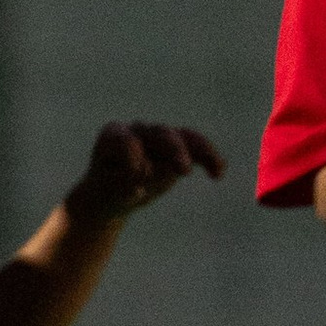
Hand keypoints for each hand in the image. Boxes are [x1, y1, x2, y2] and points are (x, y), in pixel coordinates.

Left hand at [70, 121, 227, 227]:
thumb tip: (148, 170)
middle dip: (174, 151)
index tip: (133, 189)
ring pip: (184, 137)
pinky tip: (218, 172)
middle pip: (160, 134)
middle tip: (184, 170)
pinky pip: (196, 147)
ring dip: (200, 151)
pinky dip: (209, 158)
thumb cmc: (107, 191)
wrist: (111, 195)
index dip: (134, 164)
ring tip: (215, 168)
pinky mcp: (176, 148)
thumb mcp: (109, 192)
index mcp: (114, 135)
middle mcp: (138, 130)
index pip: (128, 142)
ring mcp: (158, 137)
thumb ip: (125, 182)